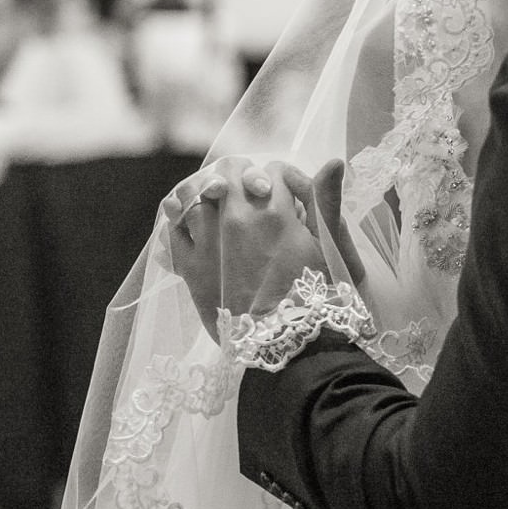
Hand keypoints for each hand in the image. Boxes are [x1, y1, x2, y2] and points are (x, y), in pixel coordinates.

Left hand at [161, 156, 320, 342]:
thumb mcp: (329, 249)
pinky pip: (173, 228)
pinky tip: (191, 220)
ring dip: (209, 191)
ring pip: (196, 192)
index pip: (273, 170)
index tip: (293, 197)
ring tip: (219, 201)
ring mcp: (208, 241)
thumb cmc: (316, 300)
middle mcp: (236, 219)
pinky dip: (179, 217)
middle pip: (230, 172)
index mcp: (274, 211)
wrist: (284, 347)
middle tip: (255, 194)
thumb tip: (334, 161)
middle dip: (244, 177)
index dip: (285, 179)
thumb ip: (326, 202)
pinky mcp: (189, 267)